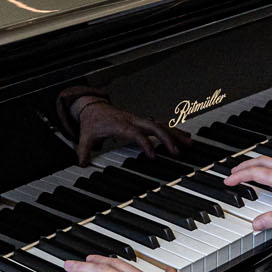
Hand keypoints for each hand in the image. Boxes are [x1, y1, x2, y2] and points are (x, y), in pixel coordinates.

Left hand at [74, 97, 188, 165]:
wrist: (93, 107)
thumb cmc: (93, 121)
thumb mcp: (85, 136)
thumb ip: (83, 151)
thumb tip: (82, 164)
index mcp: (120, 125)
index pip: (136, 134)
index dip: (145, 144)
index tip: (153, 156)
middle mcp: (132, 121)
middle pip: (154, 126)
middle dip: (167, 138)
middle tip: (177, 152)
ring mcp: (139, 120)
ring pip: (161, 124)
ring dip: (175, 133)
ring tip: (189, 143)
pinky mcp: (142, 121)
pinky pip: (161, 124)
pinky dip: (174, 130)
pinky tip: (184, 136)